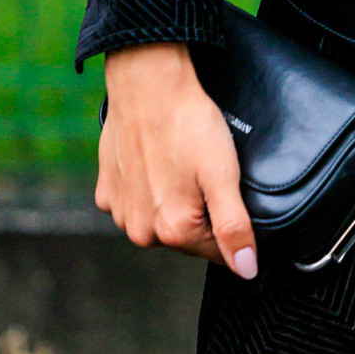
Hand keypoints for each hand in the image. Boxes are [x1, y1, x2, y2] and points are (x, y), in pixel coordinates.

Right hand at [96, 42, 257, 275]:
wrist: (147, 83)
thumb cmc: (186, 123)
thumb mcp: (223, 175)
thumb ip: (235, 228)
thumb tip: (247, 270)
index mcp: (172, 230)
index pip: (218, 251)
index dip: (233, 225)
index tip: (229, 192)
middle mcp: (140, 230)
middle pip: (188, 237)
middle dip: (202, 212)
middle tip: (205, 171)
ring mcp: (120, 211)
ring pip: (161, 220)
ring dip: (174, 200)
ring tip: (181, 163)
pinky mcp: (107, 191)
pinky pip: (136, 201)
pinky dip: (148, 187)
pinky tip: (157, 161)